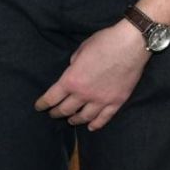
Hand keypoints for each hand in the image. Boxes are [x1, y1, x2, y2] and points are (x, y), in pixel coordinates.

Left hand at [34, 22, 149, 130]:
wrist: (130, 45)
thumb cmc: (104, 42)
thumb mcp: (81, 50)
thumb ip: (74, 64)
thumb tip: (73, 71)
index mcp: (72, 80)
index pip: (52, 97)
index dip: (43, 104)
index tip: (39, 107)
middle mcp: (84, 94)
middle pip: (65, 110)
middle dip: (56, 113)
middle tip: (53, 114)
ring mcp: (101, 100)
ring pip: (84, 117)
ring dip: (74, 120)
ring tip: (70, 120)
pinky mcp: (116, 102)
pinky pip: (104, 118)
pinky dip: (96, 124)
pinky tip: (91, 127)